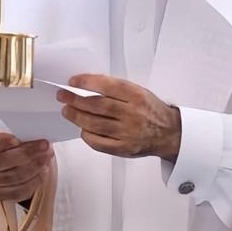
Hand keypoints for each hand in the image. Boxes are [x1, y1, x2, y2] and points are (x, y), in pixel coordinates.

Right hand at [0, 131, 53, 200]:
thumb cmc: (9, 142)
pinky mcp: (2, 193)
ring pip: (15, 176)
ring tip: (47, 156)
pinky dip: (35, 180)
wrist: (7, 156)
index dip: (1, 142)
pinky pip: (20, 190)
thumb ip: (17, 131)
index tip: (16, 139)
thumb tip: (34, 132)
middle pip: (4, 161)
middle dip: (28, 153)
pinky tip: (43, 170)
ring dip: (35, 166)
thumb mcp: (10, 130)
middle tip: (44, 146)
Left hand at [57, 75, 181, 158]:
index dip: (87, 82)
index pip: (108, 86)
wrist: (168, 132)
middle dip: (75, 100)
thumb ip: (116, 89)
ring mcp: (128, 133)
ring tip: (67, 111)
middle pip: (98, 106)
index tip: (72, 81)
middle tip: (63, 96)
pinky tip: (82, 128)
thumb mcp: (138, 91)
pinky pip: (99, 142)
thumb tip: (86, 85)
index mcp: (137, 96)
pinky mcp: (123, 148)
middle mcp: (132, 114)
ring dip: (76, 117)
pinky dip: (87, 135)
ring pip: (95, 124)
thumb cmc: (149, 110)